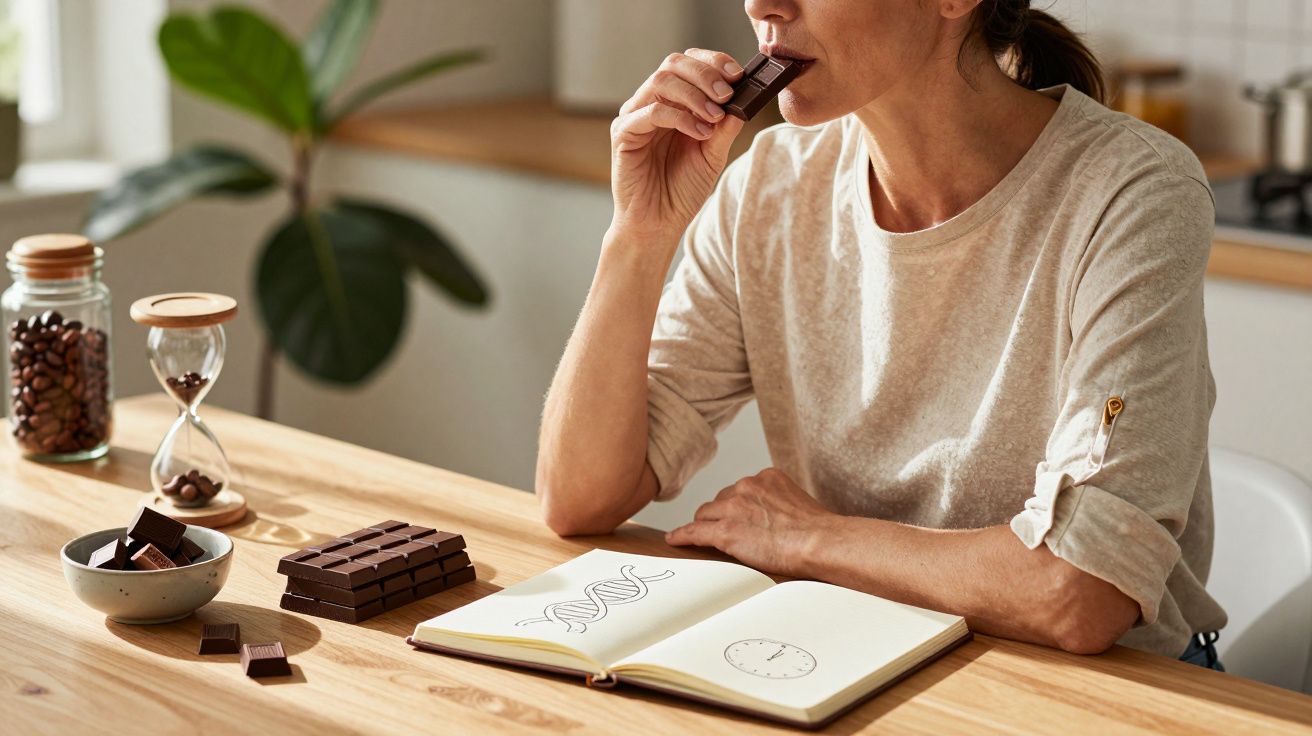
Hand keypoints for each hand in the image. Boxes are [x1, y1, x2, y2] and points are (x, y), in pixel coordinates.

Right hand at [609, 48, 747, 240]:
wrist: (659, 223)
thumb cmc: (682, 190)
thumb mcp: (713, 154)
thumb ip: (725, 126)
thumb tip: (745, 97)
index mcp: (673, 103)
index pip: (688, 64)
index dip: (712, 62)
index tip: (738, 74)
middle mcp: (651, 103)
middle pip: (673, 64)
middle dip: (704, 74)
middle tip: (727, 93)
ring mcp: (635, 116)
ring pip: (661, 81)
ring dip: (694, 94)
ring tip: (715, 116)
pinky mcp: (623, 133)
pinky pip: (651, 112)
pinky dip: (680, 118)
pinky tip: (700, 133)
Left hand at [665, 467, 836, 577]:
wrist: (819, 542)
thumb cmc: (817, 531)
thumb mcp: (797, 503)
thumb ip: (779, 503)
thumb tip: (775, 518)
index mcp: (767, 477)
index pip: (739, 491)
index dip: (737, 507)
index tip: (739, 518)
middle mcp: (747, 486)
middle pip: (720, 501)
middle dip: (722, 516)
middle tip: (733, 534)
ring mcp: (733, 507)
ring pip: (706, 515)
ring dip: (709, 527)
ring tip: (715, 542)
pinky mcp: (724, 530)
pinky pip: (694, 532)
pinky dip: (683, 536)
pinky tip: (675, 540)